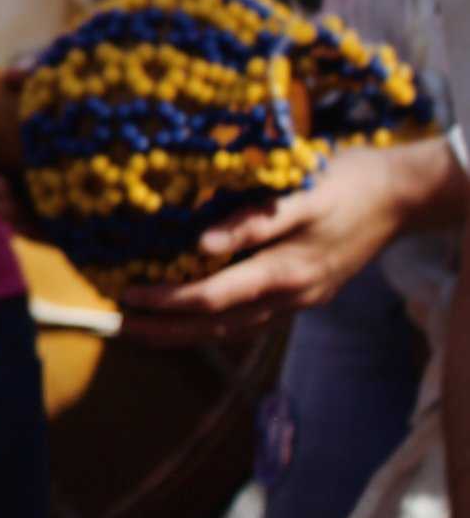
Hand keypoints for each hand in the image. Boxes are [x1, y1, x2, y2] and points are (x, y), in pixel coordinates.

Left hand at [120, 146, 419, 341]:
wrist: (399, 195)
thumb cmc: (345, 184)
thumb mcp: (301, 194)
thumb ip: (253, 222)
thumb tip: (201, 245)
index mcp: (287, 273)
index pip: (215, 297)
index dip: (169, 300)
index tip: (130, 295)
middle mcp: (291, 297)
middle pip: (217, 326)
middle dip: (166, 330)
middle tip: (119, 326)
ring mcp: (299, 301)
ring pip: (233, 329)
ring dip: (186, 332)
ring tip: (143, 329)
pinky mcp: (302, 295)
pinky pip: (250, 320)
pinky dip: (215, 323)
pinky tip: (190, 319)